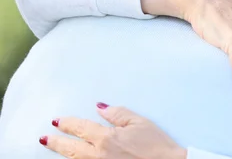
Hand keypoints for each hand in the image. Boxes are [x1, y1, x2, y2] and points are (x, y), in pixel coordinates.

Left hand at [40, 103, 185, 158]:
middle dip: (56, 142)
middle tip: (45, 138)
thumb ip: (118, 113)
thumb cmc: (157, 145)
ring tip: (52, 147)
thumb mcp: (140, 122)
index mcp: (107, 138)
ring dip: (62, 154)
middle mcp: (99, 155)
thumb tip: (101, 107)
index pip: (81, 128)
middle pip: (71, 148)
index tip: (58, 121)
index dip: (68, 124)